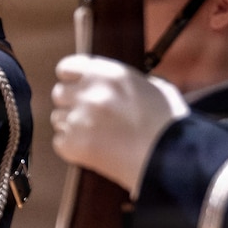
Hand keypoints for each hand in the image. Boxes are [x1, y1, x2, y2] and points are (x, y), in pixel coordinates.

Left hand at [50, 55, 188, 194]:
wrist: (170, 160)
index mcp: (108, 73)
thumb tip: (116, 83)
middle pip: (59, 93)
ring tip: (97, 136)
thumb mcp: (155, 88)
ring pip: (58, 118)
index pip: (66, 67)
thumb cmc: (168, 125)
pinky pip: (60, 142)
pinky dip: (73, 148)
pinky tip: (95, 150)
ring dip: (72, 126)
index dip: (71, 78)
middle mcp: (90, 92)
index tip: (76, 87)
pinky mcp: (74, 145)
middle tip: (90, 116)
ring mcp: (79, 119)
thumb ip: (128, 81)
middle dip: (71, 103)